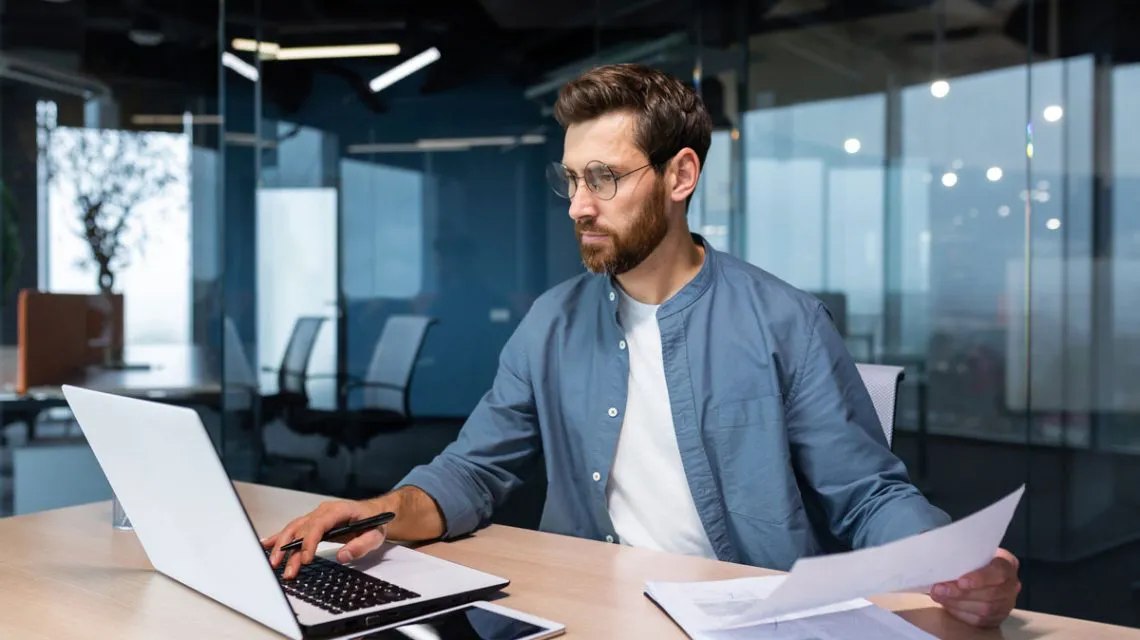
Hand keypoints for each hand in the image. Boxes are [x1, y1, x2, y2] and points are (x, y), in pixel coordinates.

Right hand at [260, 499, 388, 579]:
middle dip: (290, 548)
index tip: (305, 559)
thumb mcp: (376, 535)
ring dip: (282, 546)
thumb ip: (361, 545)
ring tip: (273, 563)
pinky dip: (279, 537)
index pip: (318, 524)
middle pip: (301, 528)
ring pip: (294, 529)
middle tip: (285, 567)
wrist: (375, 513)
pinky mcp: (312, 523)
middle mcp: (323, 511)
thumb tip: (343, 555)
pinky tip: (266, 544)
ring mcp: (316, 516)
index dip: (309, 541)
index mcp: (338, 510)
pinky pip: (294, 529)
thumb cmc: (374, 522)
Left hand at [930, 548, 1020, 627]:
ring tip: (939, 596)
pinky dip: (960, 613)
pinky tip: (947, 604)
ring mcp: (1006, 603)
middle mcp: (1011, 585)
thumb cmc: (972, 559)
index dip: (980, 578)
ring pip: (985, 609)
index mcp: (1007, 564)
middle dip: (961, 593)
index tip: (960, 581)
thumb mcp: (970, 551)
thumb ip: (962, 555)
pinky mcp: (997, 617)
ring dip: (958, 603)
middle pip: (990, 594)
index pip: (999, 572)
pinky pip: (980, 620)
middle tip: (939, 589)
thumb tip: (939, 559)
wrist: (978, 573)